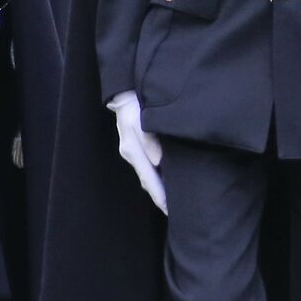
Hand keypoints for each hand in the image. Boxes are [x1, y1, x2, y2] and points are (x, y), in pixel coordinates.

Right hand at [108, 90, 165, 213]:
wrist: (125, 90)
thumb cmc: (134, 103)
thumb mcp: (140, 119)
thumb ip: (149, 140)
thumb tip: (158, 162)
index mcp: (132, 150)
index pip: (148, 178)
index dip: (159, 195)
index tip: (170, 209)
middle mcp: (131, 152)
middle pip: (147, 181)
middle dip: (159, 196)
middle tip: (175, 210)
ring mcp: (132, 149)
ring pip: (147, 174)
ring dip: (158, 186)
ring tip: (172, 198)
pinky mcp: (135, 144)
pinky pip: (147, 165)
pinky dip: (157, 175)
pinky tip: (166, 177)